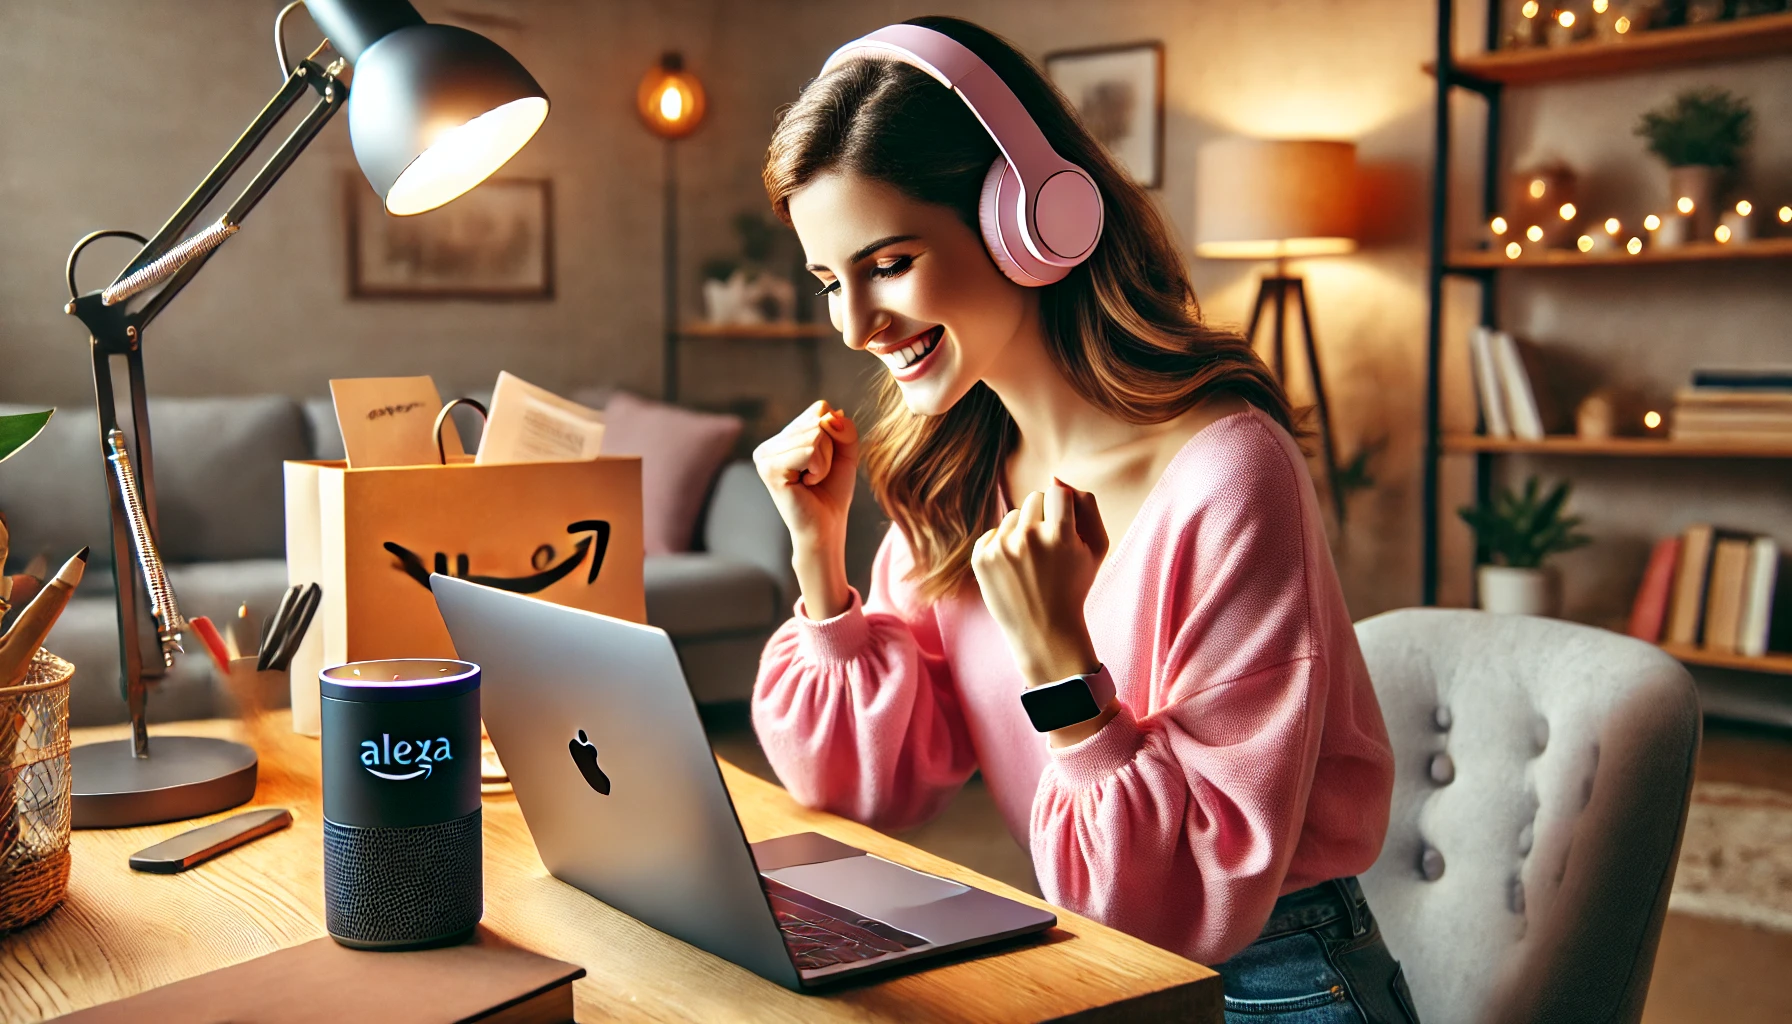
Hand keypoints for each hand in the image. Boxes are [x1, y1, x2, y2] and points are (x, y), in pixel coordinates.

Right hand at [753, 400, 858, 618]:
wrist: (826, 527)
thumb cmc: (833, 492)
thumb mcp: (846, 452)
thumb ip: (843, 427)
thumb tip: (827, 418)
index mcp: (783, 436)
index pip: (820, 409)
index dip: (835, 435)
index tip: (825, 463)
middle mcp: (769, 443)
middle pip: (818, 420)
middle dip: (831, 451)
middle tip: (818, 475)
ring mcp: (765, 455)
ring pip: (816, 435)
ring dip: (825, 462)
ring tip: (811, 480)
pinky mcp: (769, 468)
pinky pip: (811, 451)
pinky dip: (819, 469)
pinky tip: (806, 484)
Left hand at [970, 479, 1108, 687]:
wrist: (1044, 629)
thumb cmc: (1074, 585)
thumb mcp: (1097, 547)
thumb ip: (1087, 506)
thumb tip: (1056, 478)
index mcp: (1059, 534)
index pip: (1058, 492)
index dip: (1063, 508)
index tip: (1064, 528)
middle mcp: (1028, 538)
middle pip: (1034, 499)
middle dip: (1043, 517)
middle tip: (1049, 549)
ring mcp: (1001, 548)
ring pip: (1014, 515)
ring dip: (1023, 531)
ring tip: (1032, 563)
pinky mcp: (981, 558)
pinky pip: (993, 533)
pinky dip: (1003, 546)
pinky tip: (1014, 569)